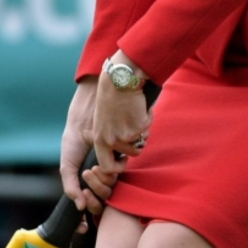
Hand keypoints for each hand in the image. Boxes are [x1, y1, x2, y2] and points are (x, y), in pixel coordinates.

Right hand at [60, 78, 118, 220]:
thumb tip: (79, 207)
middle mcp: (100, 181)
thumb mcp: (67, 165)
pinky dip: (108, 174)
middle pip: (100, 203)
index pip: (88, 207)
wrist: (85, 121)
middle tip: (85, 189)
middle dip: (92, 199)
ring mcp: (111, 172)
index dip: (85, 219)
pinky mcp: (120, 161)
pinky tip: (100, 166)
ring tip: (91, 170)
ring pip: (109, 191)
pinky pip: (117, 176)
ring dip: (99, 185)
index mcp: (86, 184)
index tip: (82, 228)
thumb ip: (70, 187)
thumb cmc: (74, 142)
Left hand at [93, 50, 151, 173]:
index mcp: (99, 139)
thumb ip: (109, 137)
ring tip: (134, 113)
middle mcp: (111, 140)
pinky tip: (139, 106)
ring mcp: (125, 135)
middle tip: (134, 127)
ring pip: (141, 141)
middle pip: (131, 154)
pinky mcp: (139, 127)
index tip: (124, 158)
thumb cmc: (110, 97)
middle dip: (136, 143)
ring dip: (141, 130)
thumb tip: (120, 153)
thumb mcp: (103, 121)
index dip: (118, 166)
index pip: (107, 167)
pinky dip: (147, 117)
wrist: (119, 80)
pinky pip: (147, 127)